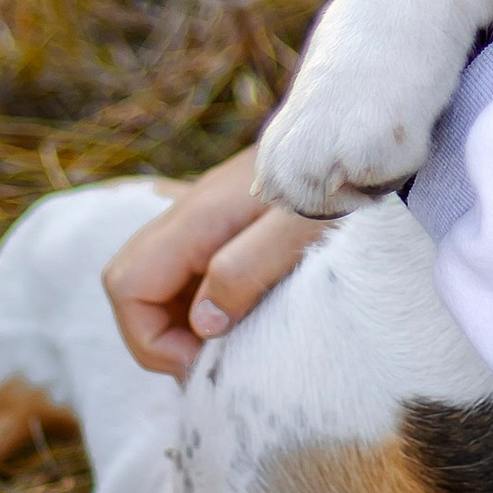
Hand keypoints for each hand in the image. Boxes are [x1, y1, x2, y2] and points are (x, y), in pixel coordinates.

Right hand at [101, 153, 330, 379]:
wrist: (366, 131)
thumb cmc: (342, 184)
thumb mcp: (300, 232)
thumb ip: (246, 273)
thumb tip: (202, 325)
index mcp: (198, 216)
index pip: (126, 286)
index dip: (151, 338)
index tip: (205, 361)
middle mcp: (191, 214)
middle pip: (131, 283)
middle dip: (158, 335)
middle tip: (212, 361)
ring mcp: (207, 217)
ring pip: (157, 280)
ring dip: (180, 323)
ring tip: (230, 347)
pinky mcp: (229, 223)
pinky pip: (190, 271)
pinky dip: (202, 304)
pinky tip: (244, 318)